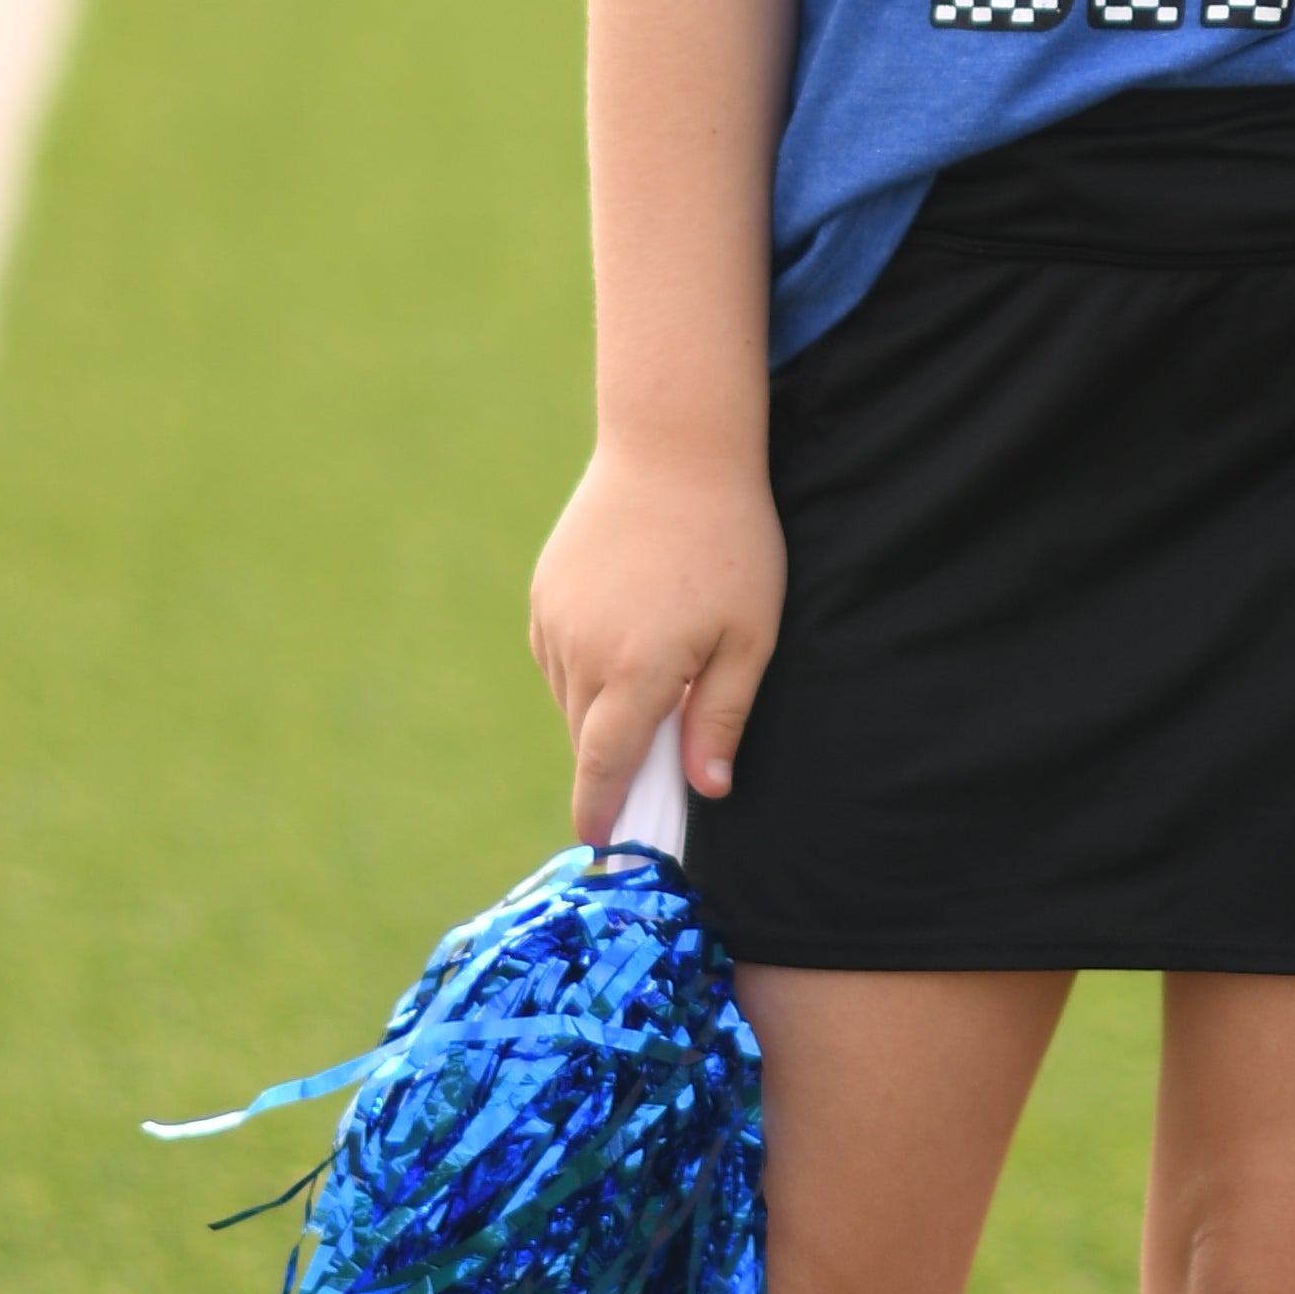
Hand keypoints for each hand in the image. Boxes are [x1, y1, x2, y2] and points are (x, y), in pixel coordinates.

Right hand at [528, 436, 785, 836]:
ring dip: (604, 710)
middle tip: (661, 761)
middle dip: (617, 761)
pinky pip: (558, 657)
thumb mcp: (750, 635)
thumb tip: (706, 790)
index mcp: (636, 670)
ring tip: (659, 671)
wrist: (674, 446)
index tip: (601, 846)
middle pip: (589, 738)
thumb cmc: (730, 541)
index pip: (605, 767)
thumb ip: (723, 717)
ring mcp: (555, 620)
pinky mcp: (544, 593)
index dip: (601, 812)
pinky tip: (629, 638)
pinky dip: (587, 669)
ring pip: (572, 699)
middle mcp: (582, 652)